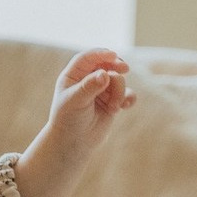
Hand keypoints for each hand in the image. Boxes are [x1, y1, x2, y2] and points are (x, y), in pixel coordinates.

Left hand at [15, 48, 135, 196]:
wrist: (73, 142)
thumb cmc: (68, 120)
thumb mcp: (75, 102)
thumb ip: (89, 87)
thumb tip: (105, 74)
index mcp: (73, 75)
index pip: (88, 58)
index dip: (100, 54)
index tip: (113, 55)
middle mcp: (87, 80)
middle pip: (106, 64)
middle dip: (116, 65)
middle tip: (124, 68)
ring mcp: (101, 90)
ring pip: (118, 80)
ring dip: (119, 91)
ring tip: (113, 107)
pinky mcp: (112, 101)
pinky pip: (126, 93)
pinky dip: (128, 98)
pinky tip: (126, 106)